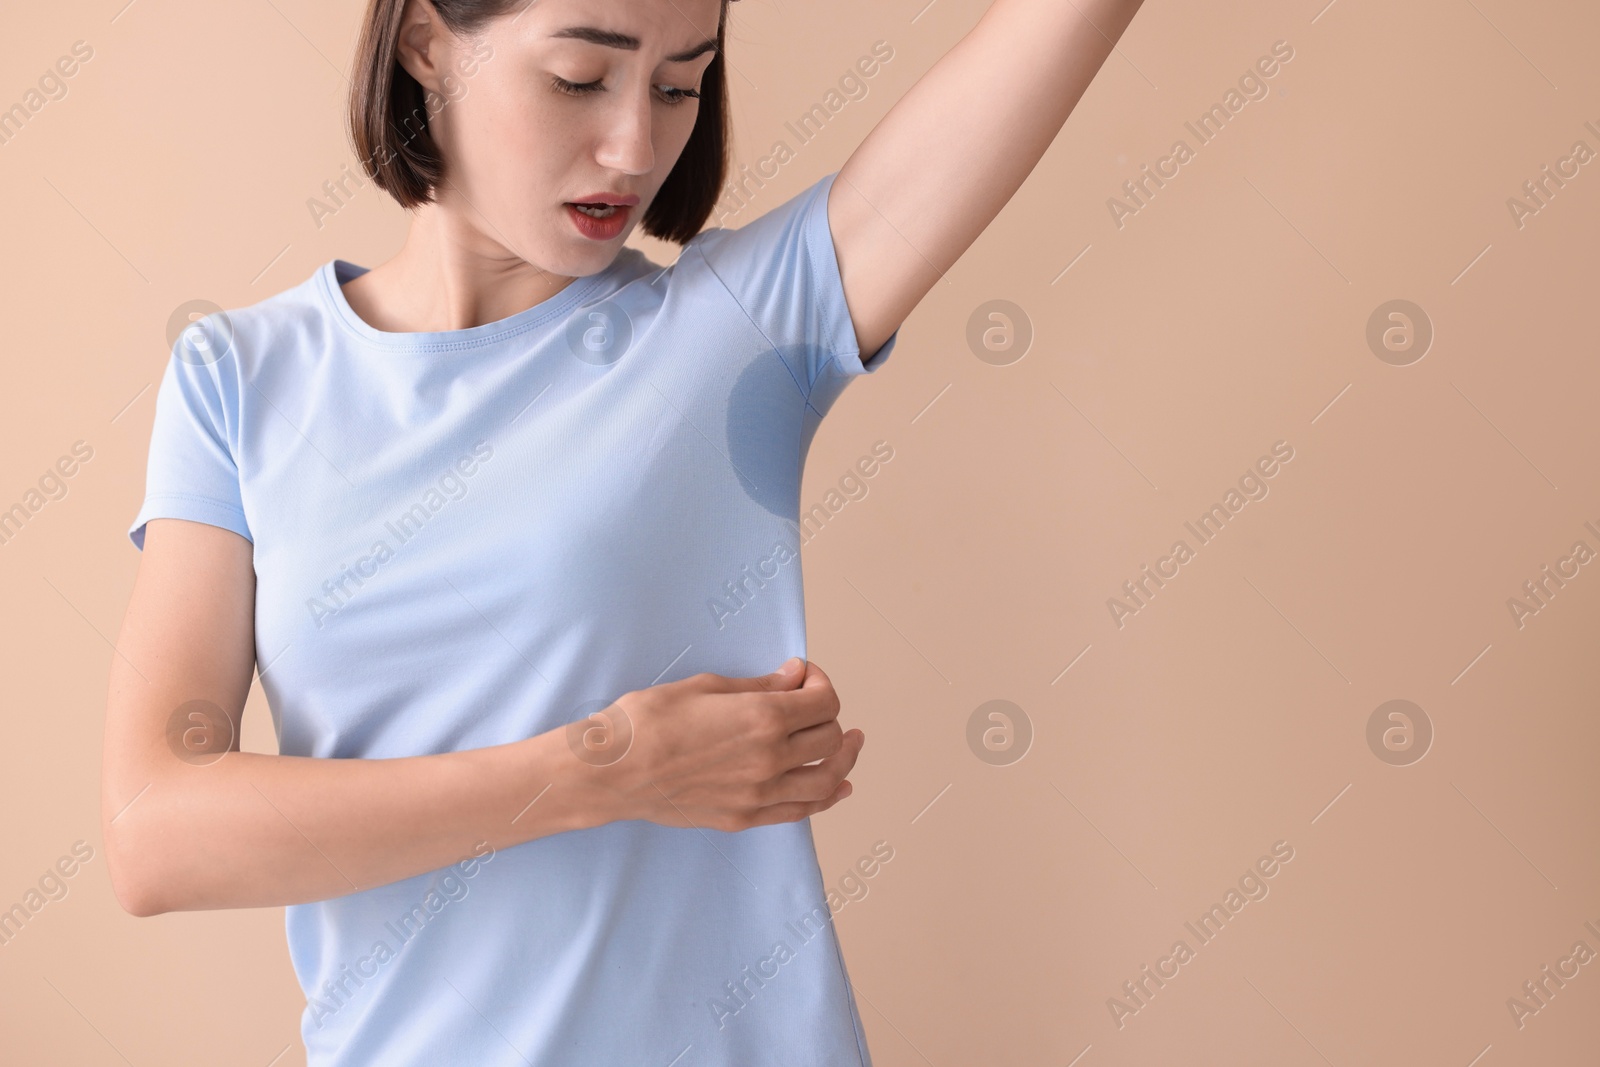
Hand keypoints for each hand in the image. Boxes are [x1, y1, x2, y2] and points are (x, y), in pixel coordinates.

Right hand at [583, 658, 863, 831]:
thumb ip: (760, 686)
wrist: (613, 771)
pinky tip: (839, 787)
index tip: (803, 677)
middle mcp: (770, 759)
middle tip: (811, 704)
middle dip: (829, 716)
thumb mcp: (706, 687)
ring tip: (849, 744)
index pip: (824, 703)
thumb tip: (794, 677)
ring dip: (844, 760)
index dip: (821, 684)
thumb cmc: (649, 720)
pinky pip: (800, 811)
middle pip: (829, 738)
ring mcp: (759, 793)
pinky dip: (827, 798)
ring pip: (826, 780)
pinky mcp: (744, 816)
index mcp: (763, 718)